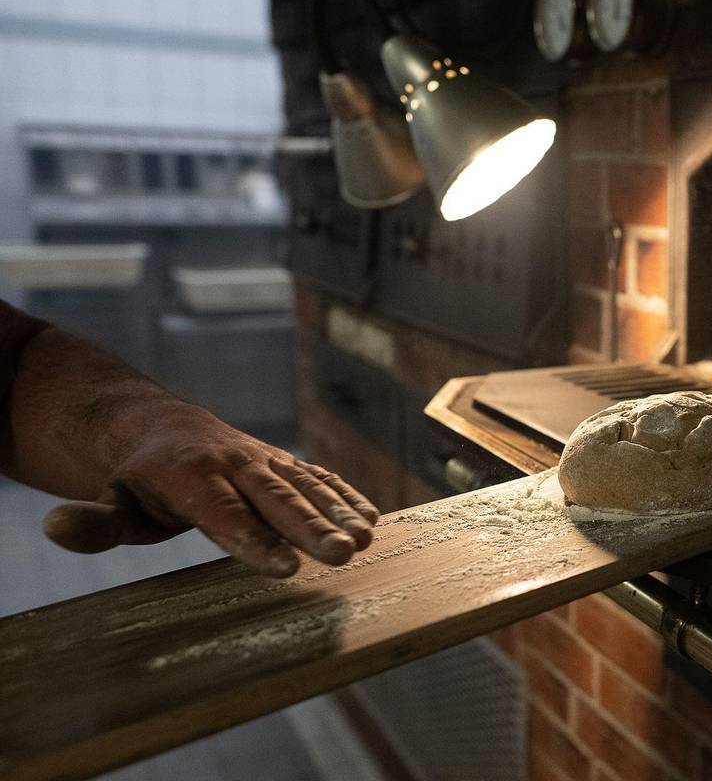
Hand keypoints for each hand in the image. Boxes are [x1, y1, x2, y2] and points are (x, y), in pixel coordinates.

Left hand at [41, 405, 379, 576]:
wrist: (161, 426)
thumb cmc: (138, 480)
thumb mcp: (111, 501)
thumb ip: (93, 522)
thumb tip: (54, 526)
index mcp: (188, 475)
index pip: (224, 515)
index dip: (254, 540)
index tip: (286, 567)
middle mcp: (233, 462)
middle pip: (275, 499)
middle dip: (312, 527)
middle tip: (343, 553)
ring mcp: (263, 459)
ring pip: (304, 485)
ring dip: (338, 512)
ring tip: (366, 539)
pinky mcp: (282, 462)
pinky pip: (319, 476)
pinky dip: (346, 495)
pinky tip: (373, 519)